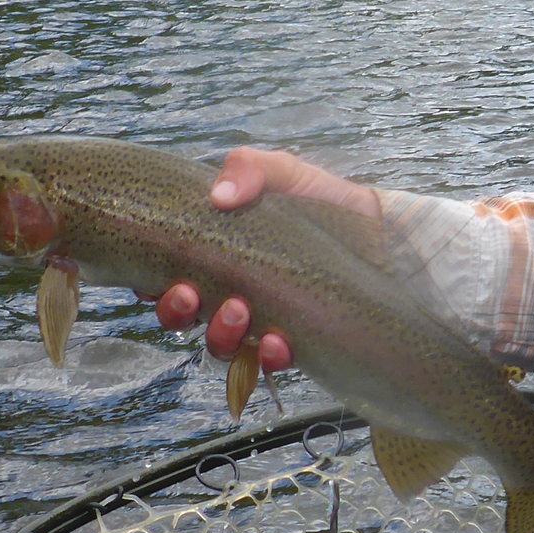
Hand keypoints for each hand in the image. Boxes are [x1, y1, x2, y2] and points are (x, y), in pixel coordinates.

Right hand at [139, 147, 381, 370]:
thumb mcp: (286, 175)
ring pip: (219, 344)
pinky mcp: (294, 343)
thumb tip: (220, 196)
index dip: (148, 284)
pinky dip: (267, 356)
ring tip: (240, 311)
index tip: (151, 278)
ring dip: (219, 333)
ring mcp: (261, 321)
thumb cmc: (326, 202)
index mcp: (218, 254)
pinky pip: (268, 363)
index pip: (164, 277)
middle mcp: (231, 291)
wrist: (385, 234)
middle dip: (176, 310)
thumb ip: (250, 169)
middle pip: (181, 316)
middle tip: (189, 293)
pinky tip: (278, 341)